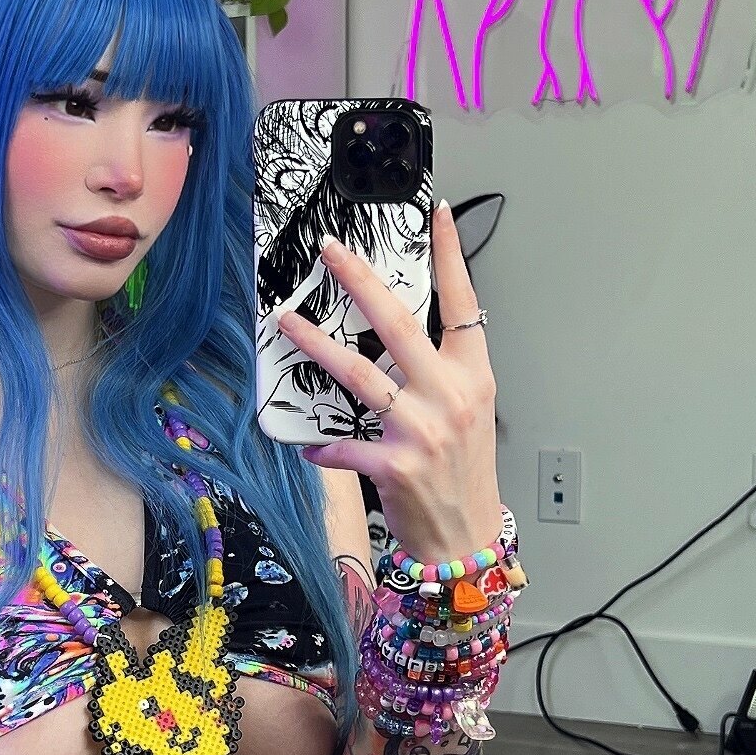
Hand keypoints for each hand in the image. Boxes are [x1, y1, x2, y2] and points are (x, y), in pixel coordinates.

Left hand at [278, 201, 503, 565]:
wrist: (467, 538)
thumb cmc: (465, 474)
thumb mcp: (468, 413)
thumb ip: (440, 372)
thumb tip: (398, 337)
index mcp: (471, 377)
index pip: (463, 305)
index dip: (452, 258)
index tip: (440, 216)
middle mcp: (448, 396)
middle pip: (397, 323)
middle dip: (359, 280)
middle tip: (330, 250)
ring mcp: (422, 430)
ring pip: (358, 372)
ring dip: (315, 344)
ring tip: (284, 321)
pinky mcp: (395, 464)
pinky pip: (344, 443)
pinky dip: (322, 444)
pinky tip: (306, 443)